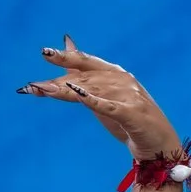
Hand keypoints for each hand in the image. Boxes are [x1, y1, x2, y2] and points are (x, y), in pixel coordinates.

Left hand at [19, 37, 182, 159]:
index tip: (44, 53)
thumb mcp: (102, 94)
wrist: (158, 144)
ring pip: (93, 90)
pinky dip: (95, 101)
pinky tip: (79, 96)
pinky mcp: (133, 114)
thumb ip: (82, 74)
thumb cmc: (127, 117)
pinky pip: (111, 107)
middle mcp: (122, 80)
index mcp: (114, 73)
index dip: (65, 57)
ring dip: (67, 90)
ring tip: (45, 91)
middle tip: (33, 86)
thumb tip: (65, 47)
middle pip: (84, 78)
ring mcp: (129, 96)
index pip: (86, 62)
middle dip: (57, 81)